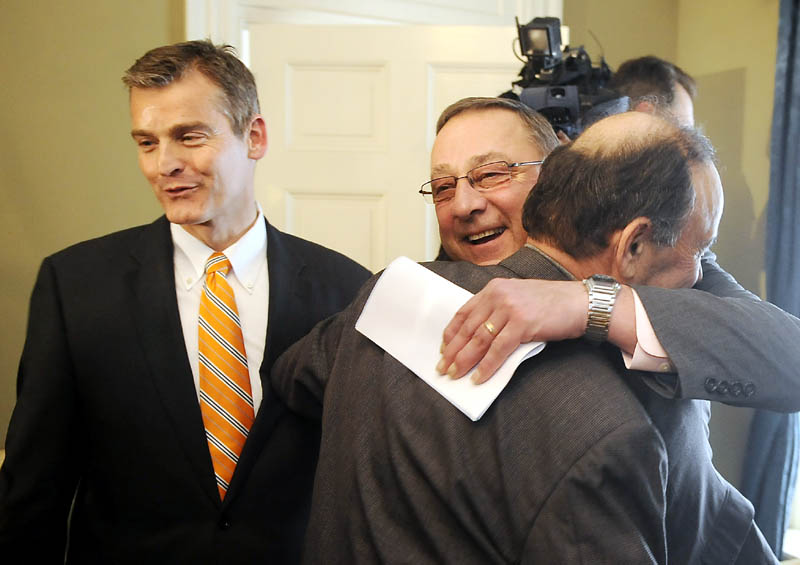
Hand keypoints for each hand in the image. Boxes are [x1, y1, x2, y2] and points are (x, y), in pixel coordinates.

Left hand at [437, 278, 587, 382]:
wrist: (580, 303)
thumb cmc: (551, 304)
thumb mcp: (518, 298)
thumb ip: (497, 310)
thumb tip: (477, 336)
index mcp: (494, 288)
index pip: (464, 312)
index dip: (451, 332)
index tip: (443, 348)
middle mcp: (498, 295)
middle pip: (468, 328)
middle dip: (453, 351)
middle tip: (442, 368)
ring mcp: (509, 309)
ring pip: (479, 340)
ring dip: (464, 360)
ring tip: (454, 374)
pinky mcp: (522, 324)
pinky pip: (498, 350)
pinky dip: (486, 366)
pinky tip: (477, 377)